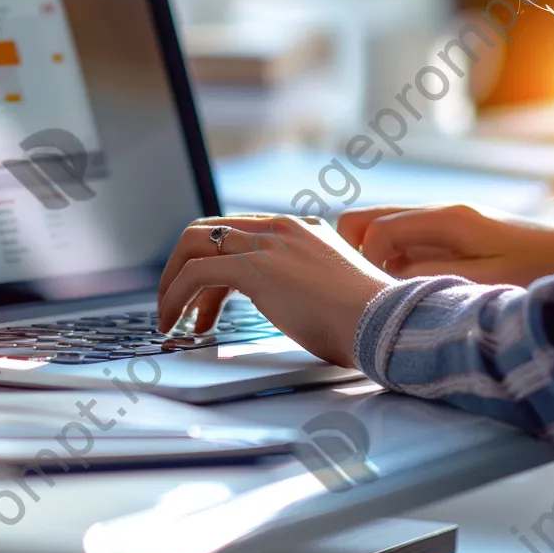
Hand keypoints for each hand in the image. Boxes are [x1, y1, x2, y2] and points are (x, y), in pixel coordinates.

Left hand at [157, 214, 395, 367]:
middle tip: (175, 304)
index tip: (205, 301)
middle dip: (181, 266)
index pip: (238, 232)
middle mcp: (281, 228)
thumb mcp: (332, 291)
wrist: (386, 324)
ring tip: (167, 319)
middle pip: (207, 230)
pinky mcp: (256, 266)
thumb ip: (306, 285)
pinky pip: (196, 273)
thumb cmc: (367, 322)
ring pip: (194, 245)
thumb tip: (288, 306)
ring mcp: (268, 243)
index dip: (212, 264)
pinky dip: (175, 296)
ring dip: (172, 282)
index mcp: (299, 230)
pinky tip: (175, 323)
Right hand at [336, 204, 553, 287]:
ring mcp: (439, 219)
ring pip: (378, 228)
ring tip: (391, 292)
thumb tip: (388, 276)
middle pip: (363, 219)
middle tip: (372, 290)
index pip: (375, 231)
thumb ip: (433, 276)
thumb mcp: (488, 280)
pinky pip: (400, 238)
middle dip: (355, 254)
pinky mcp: (445, 231)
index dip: (365, 264)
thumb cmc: (539, 269)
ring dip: (373, 258)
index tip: (377, 296)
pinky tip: (409, 286)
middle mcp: (436, 212)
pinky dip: (391, 259)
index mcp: (445, 219)